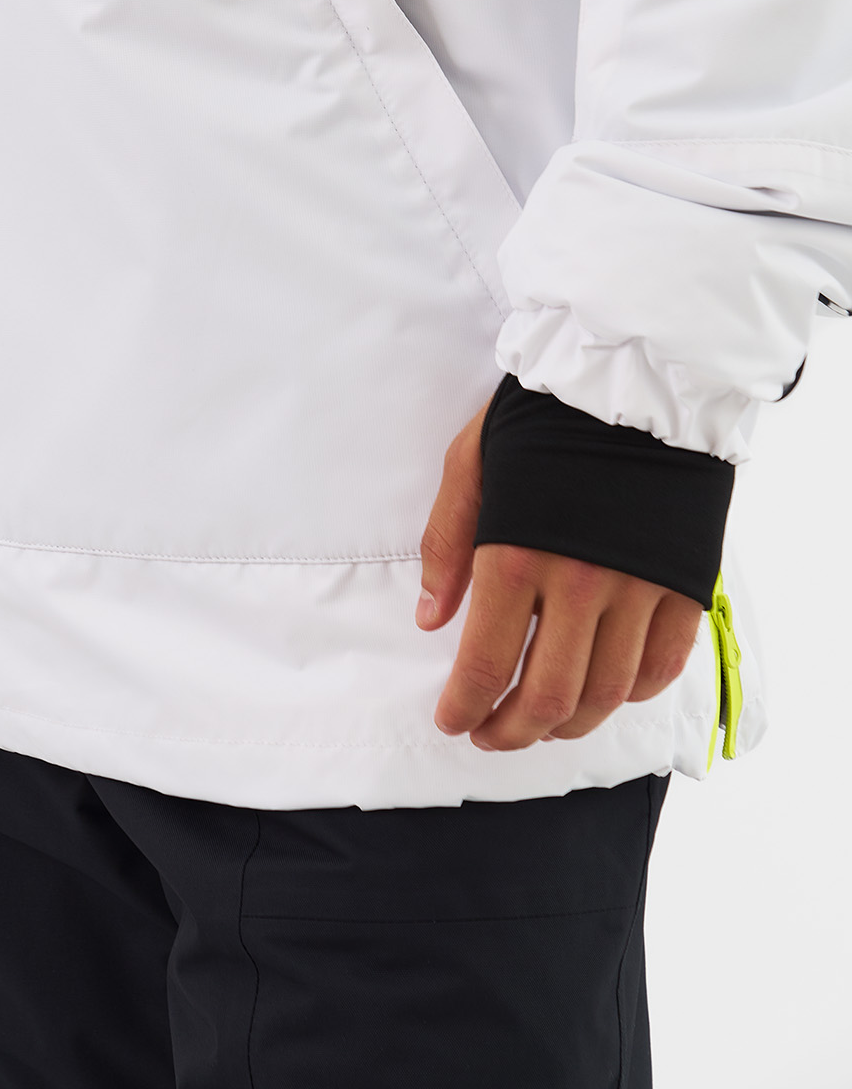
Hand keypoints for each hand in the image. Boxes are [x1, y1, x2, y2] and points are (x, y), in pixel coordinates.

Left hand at [416, 399, 702, 750]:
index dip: (465, 706)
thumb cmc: (540, 417)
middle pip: (549, 695)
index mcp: (519, 553)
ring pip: (607, 694)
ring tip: (541, 724)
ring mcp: (640, 588)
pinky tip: (605, 693)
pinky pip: (660, 668)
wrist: (632, 378)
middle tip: (490, 736)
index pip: (487, 662)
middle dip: (512, 731)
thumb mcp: (470, 463)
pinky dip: (631, 695)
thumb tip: (431, 620)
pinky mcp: (684, 587)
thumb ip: (447, 544)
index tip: (451, 722)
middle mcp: (582, 582)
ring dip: (569, 724)